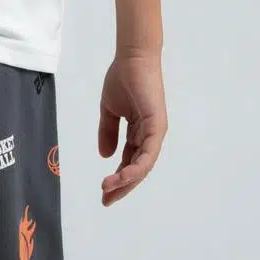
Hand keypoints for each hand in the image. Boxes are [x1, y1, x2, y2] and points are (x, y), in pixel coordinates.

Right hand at [97, 50, 166, 205]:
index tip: (103, 192)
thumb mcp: (109, 111)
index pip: (129, 162)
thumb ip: (107, 132)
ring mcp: (155, 132)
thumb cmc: (123, 79)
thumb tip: (105, 156)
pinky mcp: (156, 126)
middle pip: (138, 169)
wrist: (132, 58)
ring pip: (143, 166)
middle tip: (106, 201)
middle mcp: (150, 136)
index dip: (117, 178)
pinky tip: (121, 177)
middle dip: (122, 187)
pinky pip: (147, 153)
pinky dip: (135, 167)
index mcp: (139, 132)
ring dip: (126, 181)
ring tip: (108, 190)